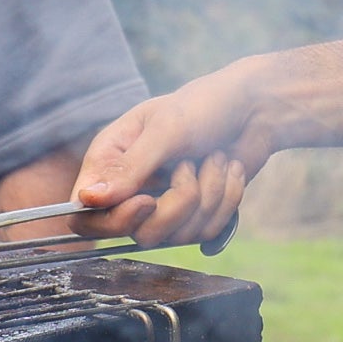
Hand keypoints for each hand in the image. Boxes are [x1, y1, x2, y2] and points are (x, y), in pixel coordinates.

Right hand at [73, 62, 286, 248]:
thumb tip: (88, 199)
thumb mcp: (167, 129)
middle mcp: (131, 187)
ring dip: (208, 195)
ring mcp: (164, 204)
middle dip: (177, 204)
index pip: (86, 215)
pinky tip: (229, 169)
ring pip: (176, 236)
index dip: (115, 219)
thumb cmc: (205, 105)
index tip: (149, 201)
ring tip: (215, 158)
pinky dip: (226, 200)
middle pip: (137, 232)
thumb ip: (129, 167)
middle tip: (191, 165)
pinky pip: (205, 232)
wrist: (256, 107)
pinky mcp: (195, 215)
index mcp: (110, 160)